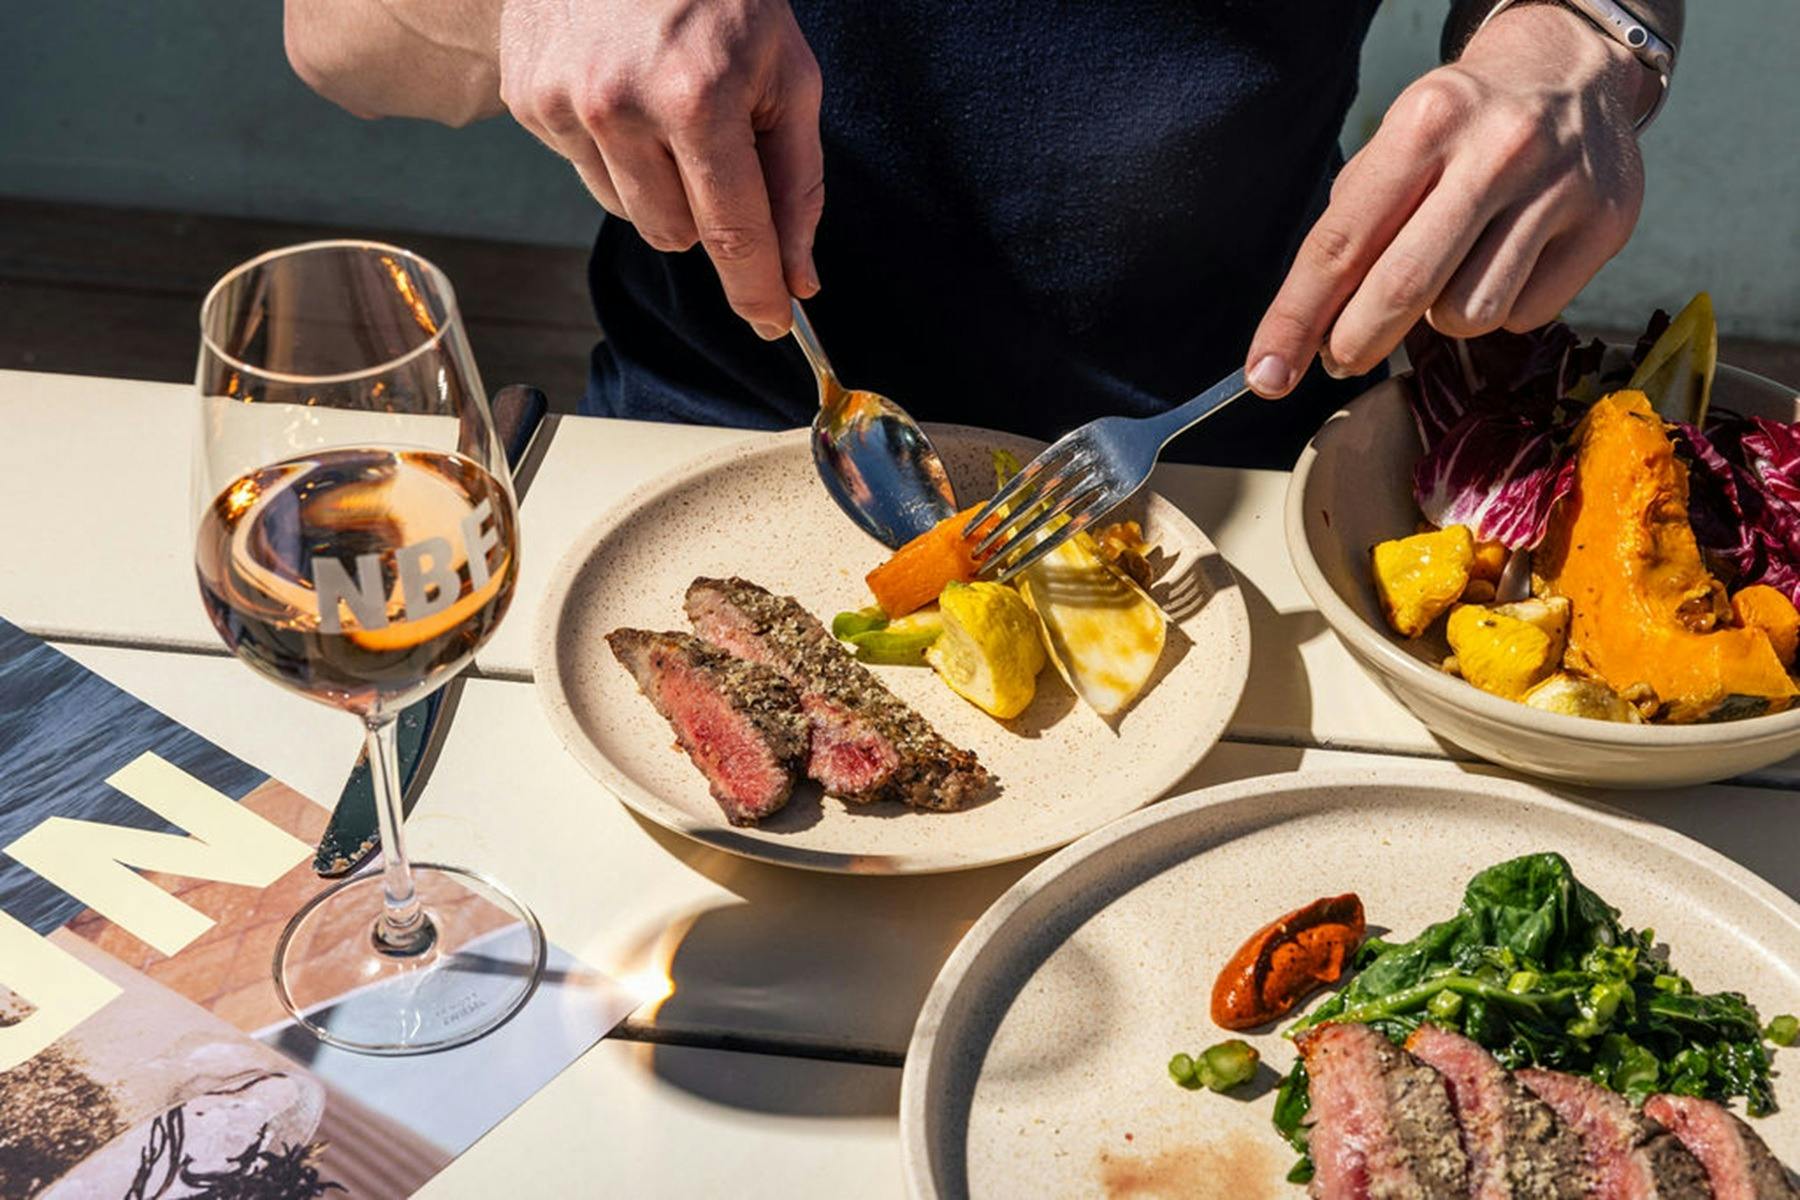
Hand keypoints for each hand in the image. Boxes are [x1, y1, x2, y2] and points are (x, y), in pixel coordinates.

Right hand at [498, 0, 822, 337]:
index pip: (733, 233)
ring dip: (660, 184)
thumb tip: (798, 276)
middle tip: (719, 146)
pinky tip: (623, 92)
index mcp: (698, 98)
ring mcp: (564, 104)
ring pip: (630, 213)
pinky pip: (586, 172)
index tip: (773, 324)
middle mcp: (621, 108)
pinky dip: (614, 150)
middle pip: (677, 236)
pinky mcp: (526, 100)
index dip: (756, 290)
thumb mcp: (786, 74)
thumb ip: (797, 183)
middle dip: (709, 213)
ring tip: (668, 109)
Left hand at [1244, 4, 1649, 397]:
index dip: (1296, 319)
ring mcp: (1560, 187)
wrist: (1570, 72)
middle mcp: (1497, 149)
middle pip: (1404, 288)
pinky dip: (1501, 308)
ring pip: (1468, 315)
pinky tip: (1504, 265)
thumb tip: (1309, 335)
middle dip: (1355, 341)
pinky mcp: (1607, 224)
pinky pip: (1524, 315)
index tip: (1266, 374)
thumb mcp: (1395, 147)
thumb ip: (1352, 231)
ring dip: (1439, 319)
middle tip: (1340, 358)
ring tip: (1447, 277)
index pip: (1342, 243)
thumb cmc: (1462, 125)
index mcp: (1426, 122)